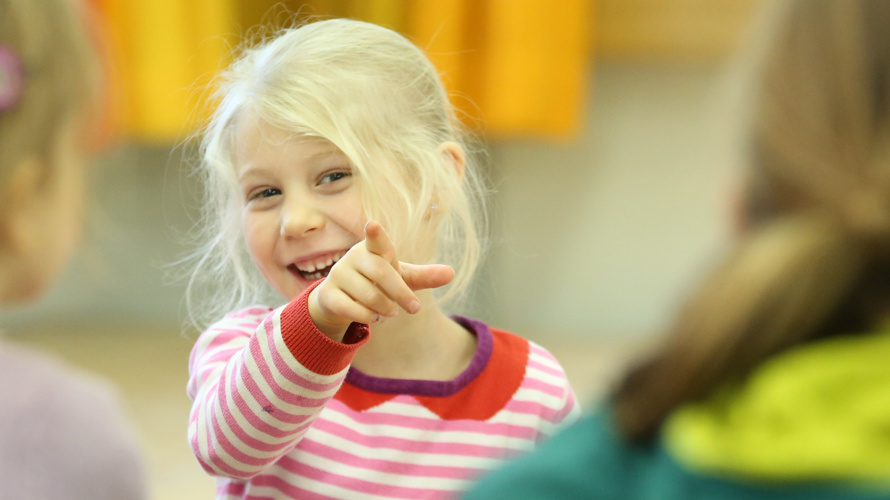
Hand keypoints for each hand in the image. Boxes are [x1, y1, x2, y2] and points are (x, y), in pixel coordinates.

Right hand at [308, 221, 453, 339]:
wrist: (340, 299)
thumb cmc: (377, 282)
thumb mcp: (401, 277)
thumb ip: (424, 275)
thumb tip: (451, 273)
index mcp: (373, 248)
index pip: (376, 240)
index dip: (375, 234)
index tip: (372, 225)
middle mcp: (353, 257)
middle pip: (381, 273)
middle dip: (401, 293)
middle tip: (415, 308)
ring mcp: (338, 275)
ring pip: (368, 295)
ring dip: (385, 308)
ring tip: (390, 311)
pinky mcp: (329, 295)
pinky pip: (352, 309)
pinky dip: (368, 317)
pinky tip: (372, 317)